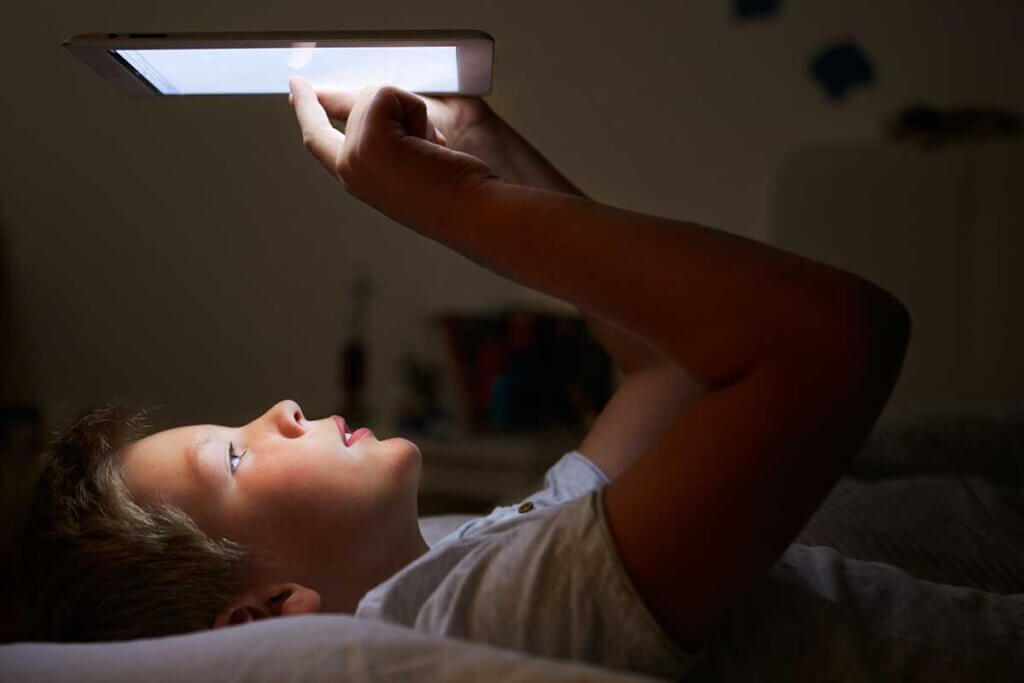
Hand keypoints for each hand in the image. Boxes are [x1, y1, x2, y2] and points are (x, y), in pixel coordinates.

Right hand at [288, 76, 496, 235]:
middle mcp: (348, 169)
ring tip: (432, 152)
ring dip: (413, 114)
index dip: (307, 109)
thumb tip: (374, 97)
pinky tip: (430, 146)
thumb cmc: (458, 191)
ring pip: (376, 95)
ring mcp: (353, 155)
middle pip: (357, 103)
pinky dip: (415, 111)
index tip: (296, 86)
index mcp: (358, 180)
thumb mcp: (414, 158)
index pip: (320, 138)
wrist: (472, 211)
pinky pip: (386, 93)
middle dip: (394, 107)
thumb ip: (391, 132)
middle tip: (413, 142)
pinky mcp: (367, 139)